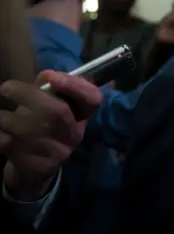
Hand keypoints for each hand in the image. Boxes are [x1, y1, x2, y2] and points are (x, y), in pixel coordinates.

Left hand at [0, 71, 101, 199]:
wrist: (34, 170)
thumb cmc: (42, 128)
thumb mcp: (51, 106)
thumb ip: (50, 89)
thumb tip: (47, 76)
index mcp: (81, 116)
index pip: (93, 99)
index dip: (75, 85)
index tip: (50, 75)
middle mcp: (73, 134)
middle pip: (57, 111)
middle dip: (28, 94)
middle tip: (7, 88)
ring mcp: (56, 151)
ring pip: (27, 128)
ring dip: (6, 117)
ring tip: (1, 115)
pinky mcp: (36, 164)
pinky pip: (10, 143)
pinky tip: (1, 133)